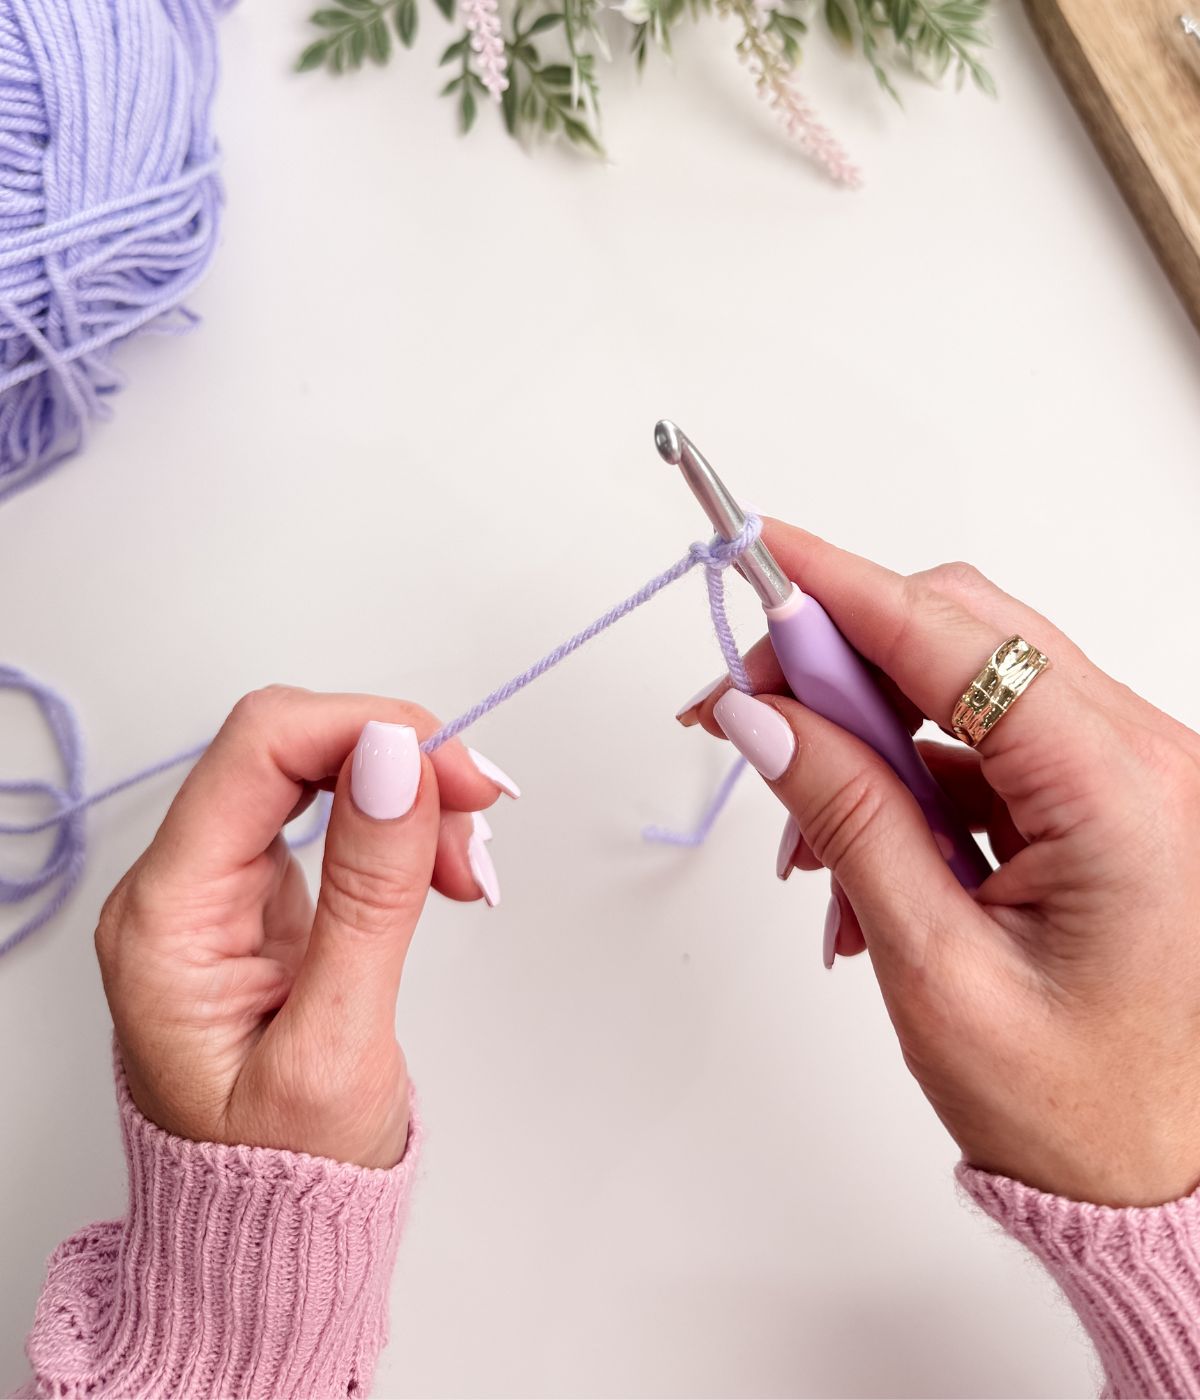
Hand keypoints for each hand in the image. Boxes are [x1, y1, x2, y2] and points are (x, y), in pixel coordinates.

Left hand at [95, 687, 511, 1168]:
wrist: (269, 1237)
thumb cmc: (285, 1179)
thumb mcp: (337, 1045)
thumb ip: (369, 894)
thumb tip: (397, 759)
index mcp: (168, 917)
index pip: (259, 749)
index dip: (365, 729)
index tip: (456, 769)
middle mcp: (179, 887)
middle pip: (288, 747)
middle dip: (396, 759)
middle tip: (481, 810)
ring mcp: (218, 890)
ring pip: (319, 774)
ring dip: (408, 795)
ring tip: (468, 868)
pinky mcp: (259, 901)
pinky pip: (331, 820)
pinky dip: (399, 828)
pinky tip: (442, 870)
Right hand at [680, 522, 1199, 1206]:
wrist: (1155, 1183)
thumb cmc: (1079, 1110)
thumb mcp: (935, 966)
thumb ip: (848, 819)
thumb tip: (764, 717)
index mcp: (1122, 792)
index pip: (955, 638)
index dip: (841, 586)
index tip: (759, 550)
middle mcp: (1143, 758)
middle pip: (960, 637)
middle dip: (838, 659)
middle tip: (747, 712)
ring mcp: (1128, 773)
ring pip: (963, 685)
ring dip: (865, 731)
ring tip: (808, 837)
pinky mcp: (1102, 797)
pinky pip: (982, 742)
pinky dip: (905, 775)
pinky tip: (860, 851)